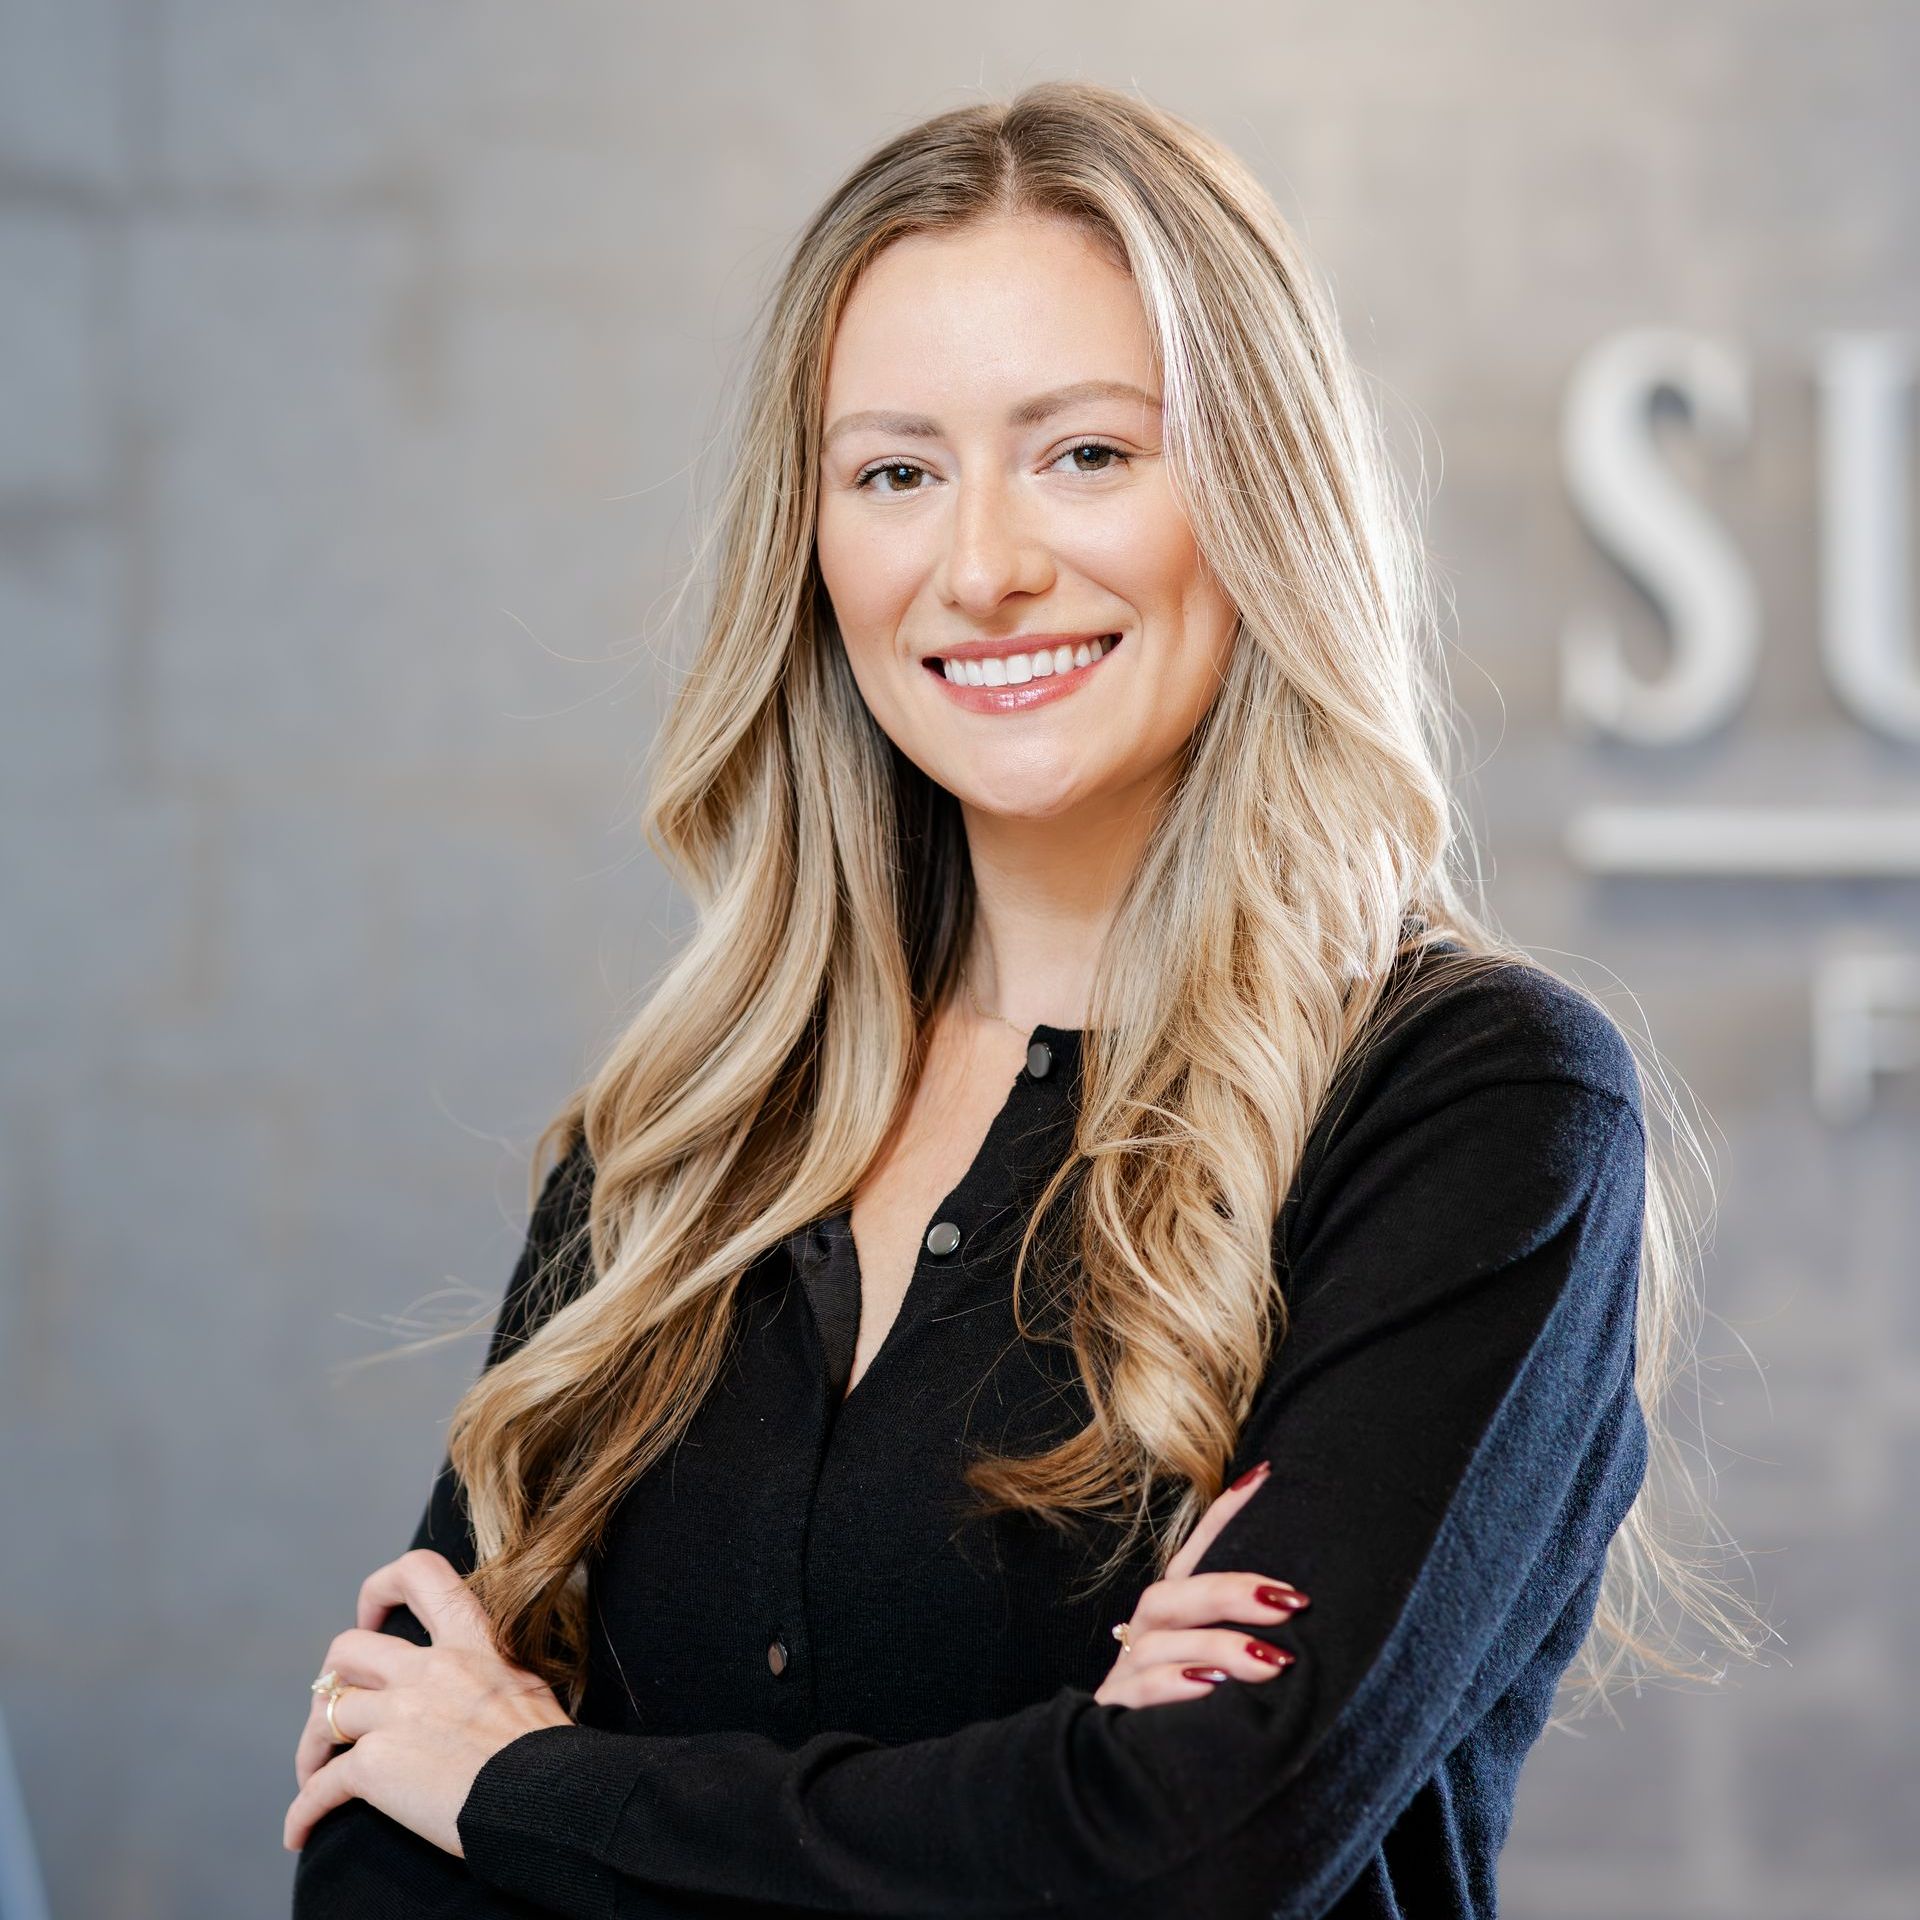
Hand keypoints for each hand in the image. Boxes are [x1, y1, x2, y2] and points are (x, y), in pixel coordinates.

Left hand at [284, 1548, 574, 1856]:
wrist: (550, 1797)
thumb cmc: (551, 1752)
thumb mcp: (527, 1684)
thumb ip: (491, 1673)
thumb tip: (482, 1689)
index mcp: (472, 1640)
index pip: (419, 1573)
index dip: (381, 1589)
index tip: (375, 1617)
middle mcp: (428, 1668)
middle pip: (347, 1649)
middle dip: (332, 1680)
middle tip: (337, 1706)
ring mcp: (398, 1714)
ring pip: (325, 1714)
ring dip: (312, 1747)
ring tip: (314, 1773)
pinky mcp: (376, 1767)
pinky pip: (320, 1786)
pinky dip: (303, 1812)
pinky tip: (301, 1832)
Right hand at [1094, 1459, 1310, 1706]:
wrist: (1130, 1780)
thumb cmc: (1198, 1716)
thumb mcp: (1229, 1671)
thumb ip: (1256, 1637)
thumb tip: (1310, 1603)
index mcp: (1173, 1614)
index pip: (1196, 1553)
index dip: (1225, 1514)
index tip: (1267, 1477)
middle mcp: (1146, 1633)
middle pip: (1174, 1593)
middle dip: (1232, 1592)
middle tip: (1290, 1603)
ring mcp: (1127, 1671)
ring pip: (1160, 1640)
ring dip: (1218, 1646)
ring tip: (1274, 1663)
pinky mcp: (1116, 1714)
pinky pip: (1141, 1690)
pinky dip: (1176, 1684)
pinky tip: (1212, 1688)